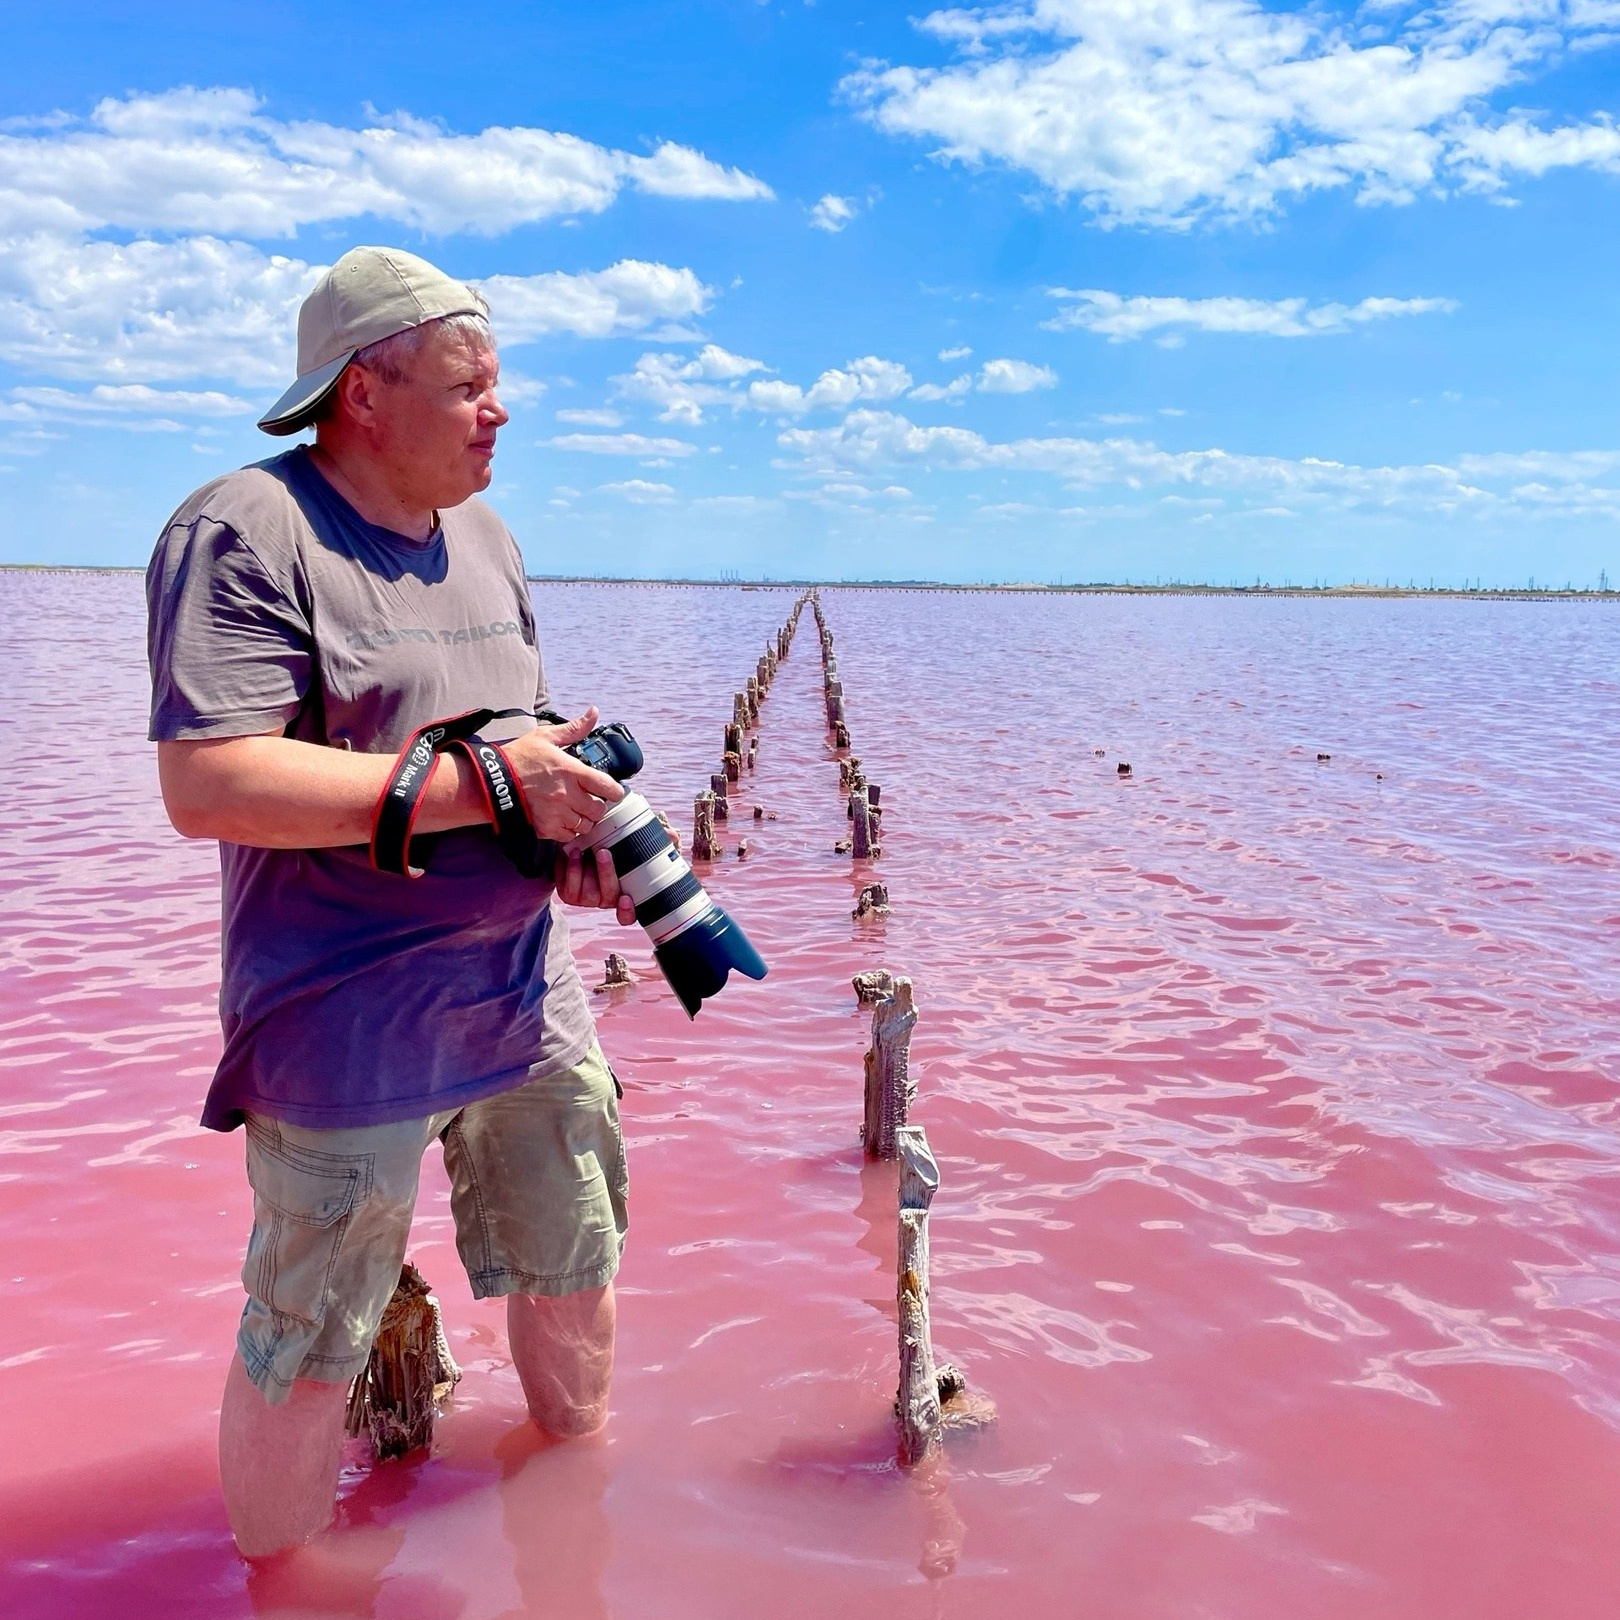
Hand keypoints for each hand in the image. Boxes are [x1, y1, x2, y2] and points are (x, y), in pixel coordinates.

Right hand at [500, 707, 624, 841]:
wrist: (490, 781)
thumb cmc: (517, 759)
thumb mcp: (545, 737)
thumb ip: (573, 729)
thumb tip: (593, 713)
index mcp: (570, 771)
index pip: (608, 787)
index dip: (615, 791)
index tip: (611, 790)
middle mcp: (566, 794)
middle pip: (599, 809)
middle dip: (598, 805)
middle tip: (589, 800)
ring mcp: (556, 813)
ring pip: (586, 825)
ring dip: (584, 819)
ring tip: (575, 810)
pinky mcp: (545, 828)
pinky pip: (569, 836)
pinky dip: (570, 831)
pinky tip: (563, 820)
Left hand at [553, 844, 635, 924]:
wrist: (576, 849)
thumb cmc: (600, 851)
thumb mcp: (614, 851)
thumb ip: (622, 854)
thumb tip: (629, 842)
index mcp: (622, 894)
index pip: (628, 914)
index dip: (628, 911)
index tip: (626, 899)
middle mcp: (604, 901)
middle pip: (609, 896)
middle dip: (606, 873)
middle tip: (603, 853)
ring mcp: (585, 901)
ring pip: (588, 893)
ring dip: (584, 869)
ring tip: (580, 850)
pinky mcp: (568, 896)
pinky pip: (569, 887)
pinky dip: (570, 868)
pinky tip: (572, 853)